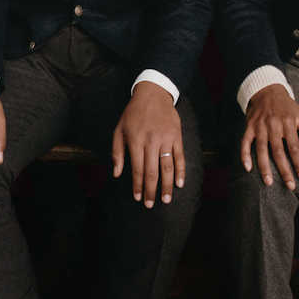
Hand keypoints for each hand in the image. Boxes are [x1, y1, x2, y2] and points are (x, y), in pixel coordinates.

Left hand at [111, 81, 183, 207]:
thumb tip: (117, 174)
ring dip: (166, 185)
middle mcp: (151, 141)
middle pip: (152, 171)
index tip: (138, 198)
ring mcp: (166, 139)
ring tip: (166, 200)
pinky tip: (180, 184)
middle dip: (151, 190)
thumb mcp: (119, 129)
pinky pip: (180, 157)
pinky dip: (181, 171)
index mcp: (135, 140)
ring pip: (167, 167)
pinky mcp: (177, 136)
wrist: (153, 93)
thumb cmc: (133, 113)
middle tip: (151, 205)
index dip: (137, 185)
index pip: (136, 169)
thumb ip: (117, 152)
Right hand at [240, 83, 298, 189]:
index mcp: (289, 122)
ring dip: (264, 167)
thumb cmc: (289, 108)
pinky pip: (245, 142)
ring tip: (269, 182)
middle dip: (284, 170)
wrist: (268, 91)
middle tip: (289, 185)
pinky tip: (247, 168)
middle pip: (278, 151)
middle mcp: (274, 124)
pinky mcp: (249, 126)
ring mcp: (260, 126)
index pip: (295, 148)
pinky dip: (245, 155)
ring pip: (262, 149)